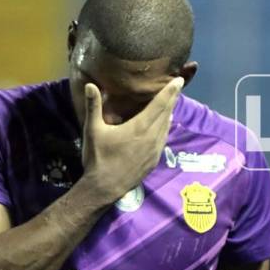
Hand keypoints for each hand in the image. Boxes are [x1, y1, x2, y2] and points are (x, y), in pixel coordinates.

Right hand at [81, 77, 183, 199]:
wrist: (104, 188)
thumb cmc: (98, 158)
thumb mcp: (93, 130)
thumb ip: (93, 106)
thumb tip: (90, 84)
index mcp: (139, 127)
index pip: (159, 104)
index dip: (170, 91)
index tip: (179, 80)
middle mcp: (152, 137)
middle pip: (166, 114)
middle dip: (172, 99)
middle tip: (178, 86)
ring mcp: (155, 150)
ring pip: (167, 127)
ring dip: (170, 113)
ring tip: (172, 102)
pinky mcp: (154, 160)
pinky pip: (164, 139)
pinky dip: (166, 128)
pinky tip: (165, 124)